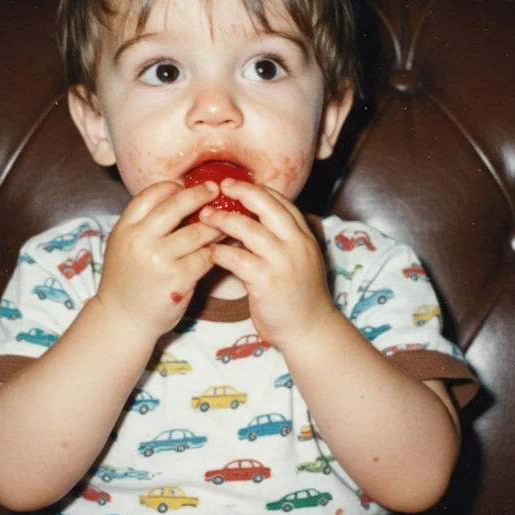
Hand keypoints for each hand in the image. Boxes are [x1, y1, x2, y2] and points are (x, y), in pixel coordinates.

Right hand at [95, 181, 222, 335]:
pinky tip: (222, 246)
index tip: (185, 184)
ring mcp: (159, 259)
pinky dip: (216, 250)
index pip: (149, 195)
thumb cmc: (128, 281)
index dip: (170, 187)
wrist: (123, 320)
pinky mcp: (178, 279)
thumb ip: (143, 224)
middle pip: (175, 206)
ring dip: (215, 224)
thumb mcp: (123, 246)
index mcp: (124, 229)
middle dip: (199, 194)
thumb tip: (176, 197)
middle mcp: (140, 241)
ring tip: (226, 220)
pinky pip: (205, 256)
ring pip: (197, 231)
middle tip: (214, 190)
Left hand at [202, 179, 338, 347]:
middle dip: (241, 192)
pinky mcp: (267, 281)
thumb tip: (254, 220)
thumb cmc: (298, 296)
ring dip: (222, 220)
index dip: (257, 190)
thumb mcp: (299, 260)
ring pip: (248, 228)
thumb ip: (283, 240)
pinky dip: (219, 252)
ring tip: (204, 218)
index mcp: (304, 237)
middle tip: (219, 188)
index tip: (235, 185)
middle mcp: (296, 244)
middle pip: (267, 205)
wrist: (309, 330)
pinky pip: (236, 258)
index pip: (281, 201)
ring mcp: (282, 262)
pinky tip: (209, 252)